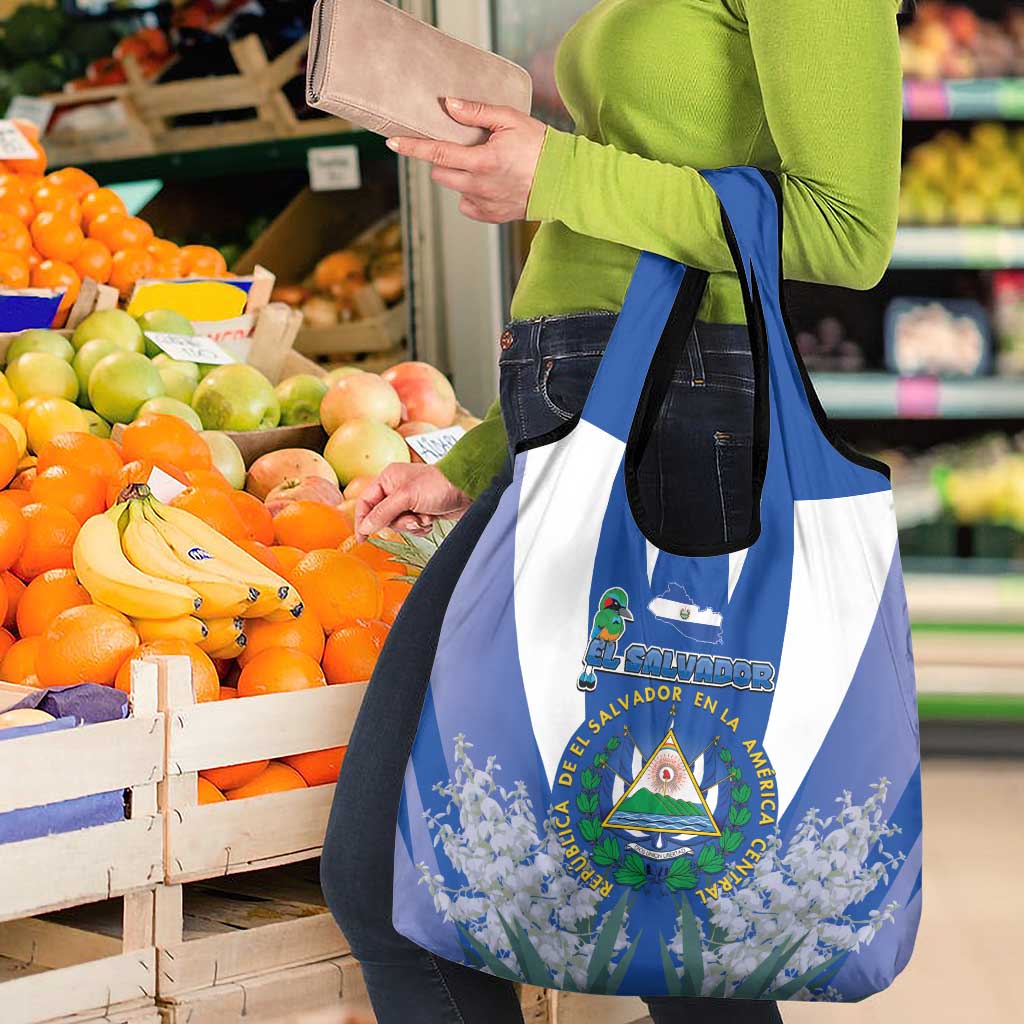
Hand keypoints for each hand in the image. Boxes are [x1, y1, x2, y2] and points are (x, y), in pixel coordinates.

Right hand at [354, 463, 471, 539]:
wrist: (467, 489)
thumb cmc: (438, 485)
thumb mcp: (406, 497)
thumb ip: (383, 512)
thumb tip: (365, 527)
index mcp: (388, 479)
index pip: (365, 502)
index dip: (362, 520)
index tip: (362, 538)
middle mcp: (396, 489)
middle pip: (382, 517)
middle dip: (398, 522)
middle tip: (412, 519)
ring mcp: (409, 501)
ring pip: (398, 524)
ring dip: (412, 525)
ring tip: (425, 517)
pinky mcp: (421, 511)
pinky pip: (412, 527)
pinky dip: (421, 527)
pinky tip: (431, 519)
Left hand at [385, 97, 546, 222]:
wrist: (564, 181)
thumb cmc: (540, 146)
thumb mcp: (510, 119)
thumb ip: (476, 112)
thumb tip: (448, 105)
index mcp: (482, 161)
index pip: (437, 153)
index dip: (412, 147)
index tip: (393, 143)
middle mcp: (479, 186)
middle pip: (440, 173)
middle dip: (441, 159)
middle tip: (460, 147)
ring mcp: (484, 204)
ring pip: (454, 188)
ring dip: (458, 175)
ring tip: (481, 164)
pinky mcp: (491, 216)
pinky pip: (467, 205)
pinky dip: (471, 193)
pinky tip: (488, 183)